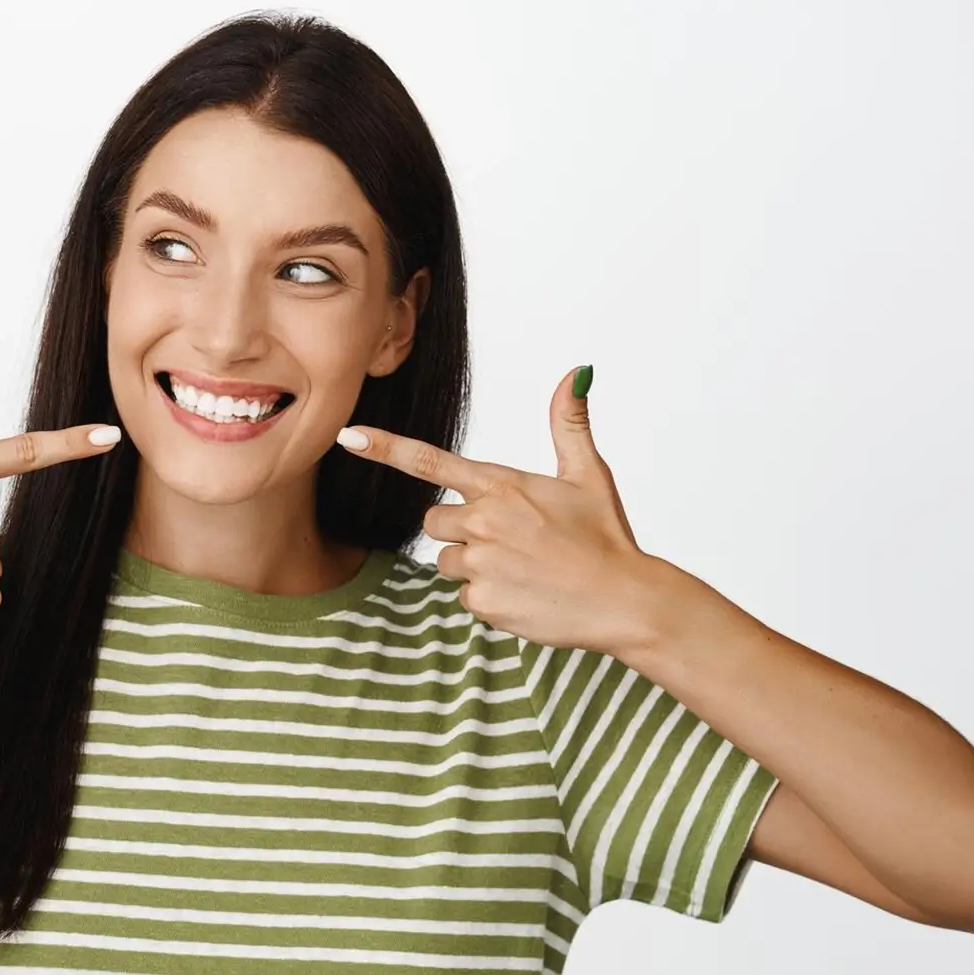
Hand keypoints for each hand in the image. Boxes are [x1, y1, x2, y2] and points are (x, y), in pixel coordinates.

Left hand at [337, 365, 654, 656]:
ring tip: (523, 567)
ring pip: (448, 561)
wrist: (625, 601)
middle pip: (434, 520)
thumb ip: (568, 424)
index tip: (348, 436)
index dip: (384, 447)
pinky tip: (525, 594)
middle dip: (461, 529)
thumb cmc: (606, 537)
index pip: (429, 461)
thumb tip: (576, 372)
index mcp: (501, 485)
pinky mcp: (483, 602)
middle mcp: (484, 522)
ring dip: (475, 565)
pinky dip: (490, 597)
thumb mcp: (588, 475)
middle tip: (511, 538)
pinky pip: (466, 597)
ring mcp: (481, 564)